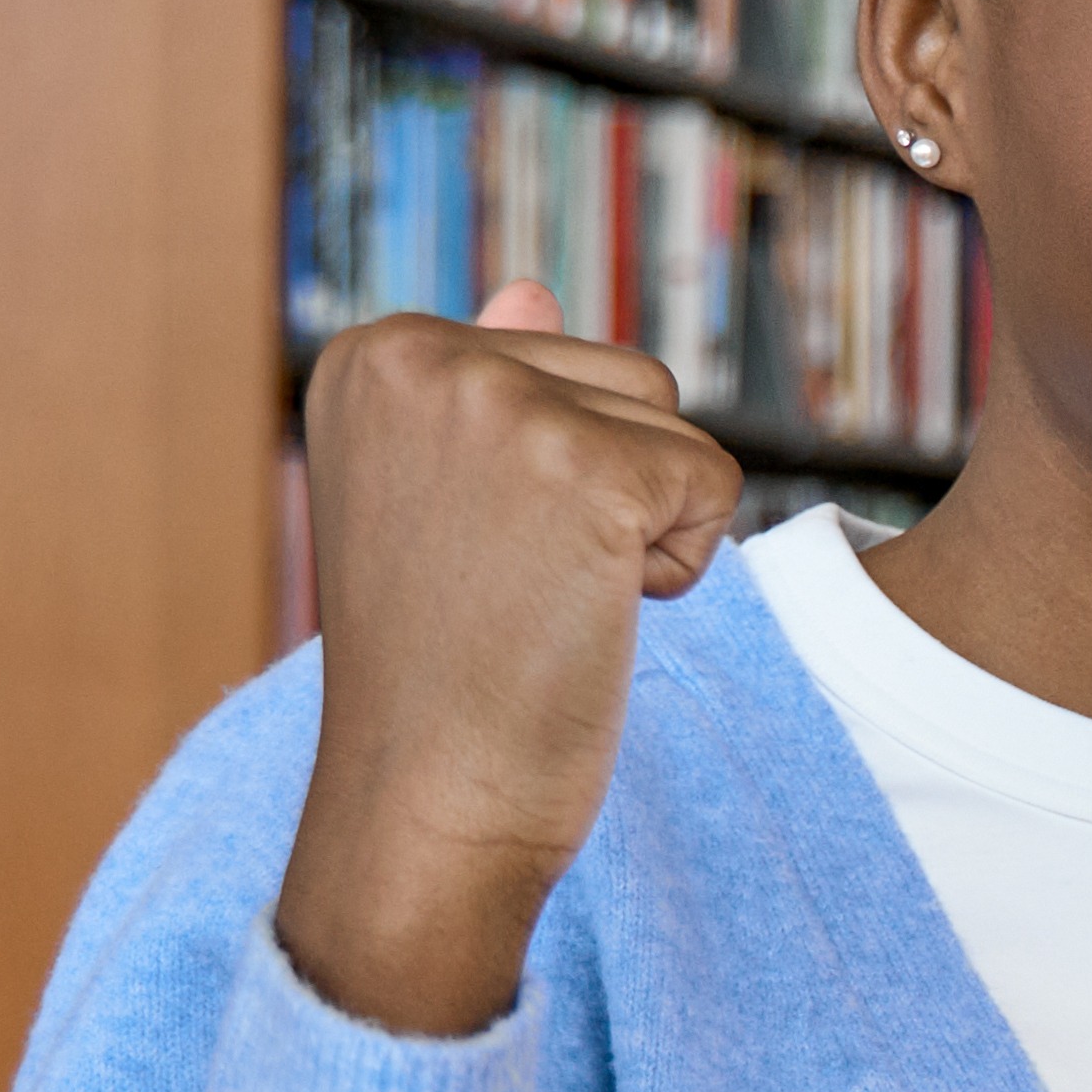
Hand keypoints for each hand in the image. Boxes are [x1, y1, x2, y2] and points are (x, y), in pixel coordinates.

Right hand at [278, 283, 751, 1033]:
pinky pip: (716, 485)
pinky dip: (679, 566)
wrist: (427, 802)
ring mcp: (497, 404)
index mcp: (375, 354)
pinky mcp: (583, 469)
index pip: (559, 362)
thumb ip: (492, 386)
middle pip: (630, 380)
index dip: (553, 478)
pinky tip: (592, 616)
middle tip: (515, 588)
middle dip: (612, 492)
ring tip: (548, 600)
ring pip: (677, 429)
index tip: (471, 556)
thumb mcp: (446, 503)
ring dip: (647, 527)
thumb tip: (534, 288)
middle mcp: (420, 355)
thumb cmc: (442, 669)